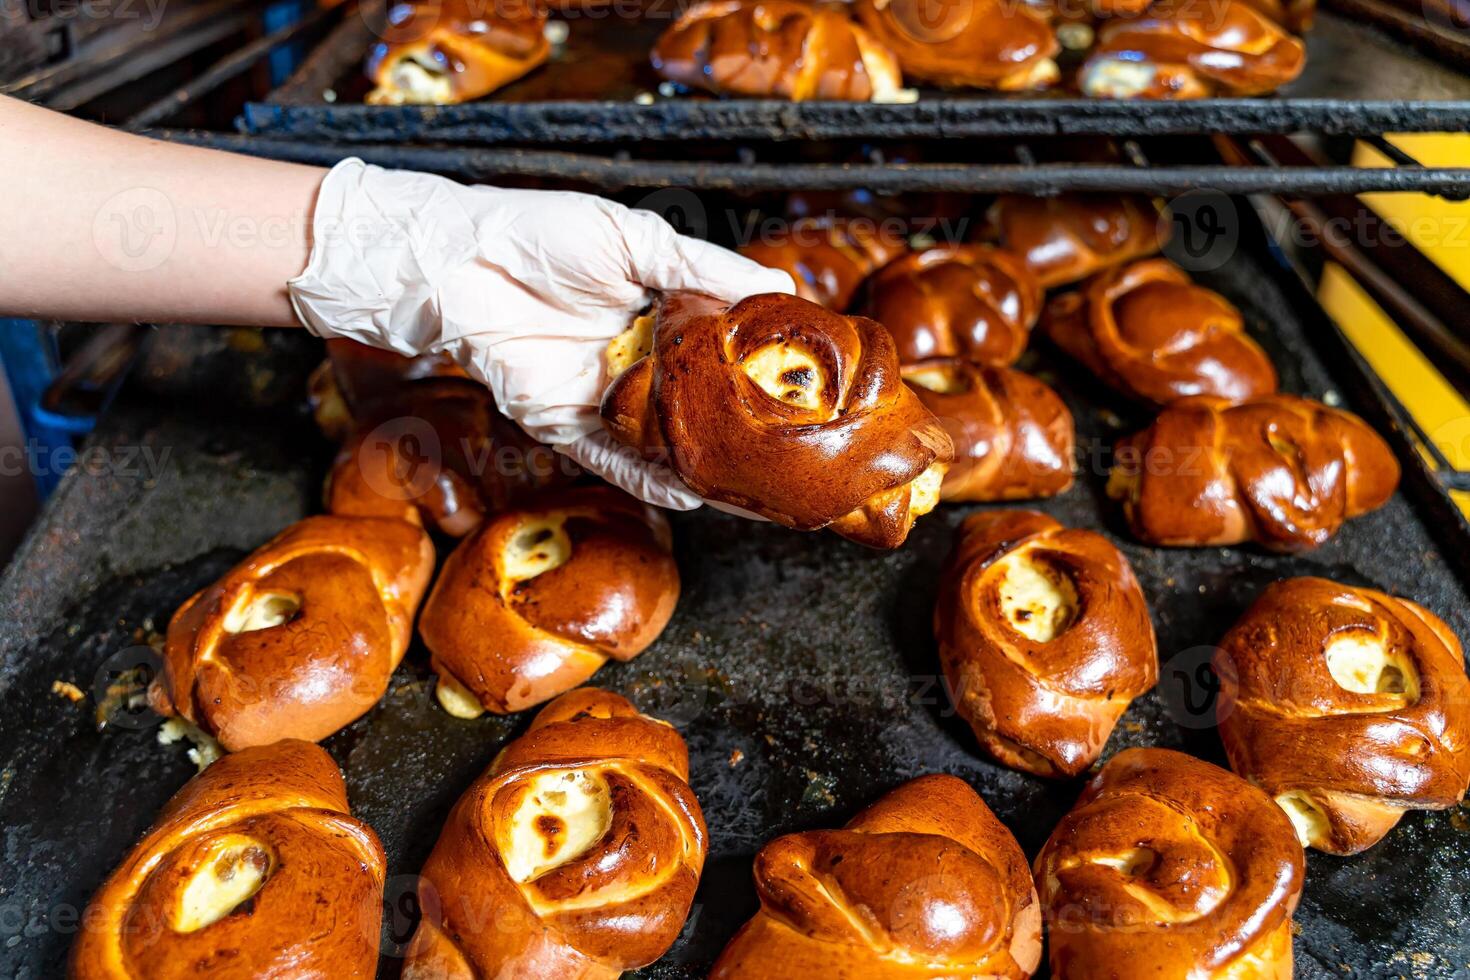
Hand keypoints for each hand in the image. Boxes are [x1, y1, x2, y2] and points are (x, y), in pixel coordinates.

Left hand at [289, 158, 792, 508]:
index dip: (758, 374)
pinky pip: (611, 461)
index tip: (807, 393)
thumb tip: (778, 288)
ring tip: (754, 493)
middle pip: (695, 408)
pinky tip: (688, 494)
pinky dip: (647, 479)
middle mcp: (633, 364)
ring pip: (659, 444)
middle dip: (739, 436)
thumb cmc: (542, 235)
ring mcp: (599, 398)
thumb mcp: (638, 240)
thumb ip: (705, 269)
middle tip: (794, 460)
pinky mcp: (561, 424)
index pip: (718, 355)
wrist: (461, 259)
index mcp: (656, 319)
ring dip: (703, 469)